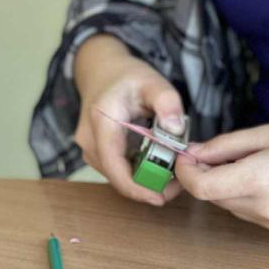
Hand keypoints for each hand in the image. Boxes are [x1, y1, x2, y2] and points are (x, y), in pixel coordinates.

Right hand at [73, 35, 185, 206]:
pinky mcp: (98, 152)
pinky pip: (118, 169)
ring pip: (118, 175)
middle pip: (117, 176)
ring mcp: (90, 148)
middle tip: (179, 183)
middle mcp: (89, 141)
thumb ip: (166, 101)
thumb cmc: (127, 76)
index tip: (160, 198)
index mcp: (101, 123)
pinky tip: (160, 166)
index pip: (114, 165)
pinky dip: (139, 171)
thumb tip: (175, 129)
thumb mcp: (151, 81)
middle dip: (148, 185)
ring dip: (144, 179)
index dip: (136, 187)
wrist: (102, 70)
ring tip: (174, 174)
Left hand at [174, 119, 268, 232]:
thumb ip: (224, 146)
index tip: (185, 156)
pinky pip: (244, 212)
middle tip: (216, 152)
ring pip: (227, 206)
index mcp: (259, 179)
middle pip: (213, 197)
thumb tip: (192, 153)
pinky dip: (241, 196)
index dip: (186, 172)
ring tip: (246, 163)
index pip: (204, 187)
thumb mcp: (263, 133)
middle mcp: (262, 208)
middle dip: (206, 175)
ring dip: (224, 186)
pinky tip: (258, 179)